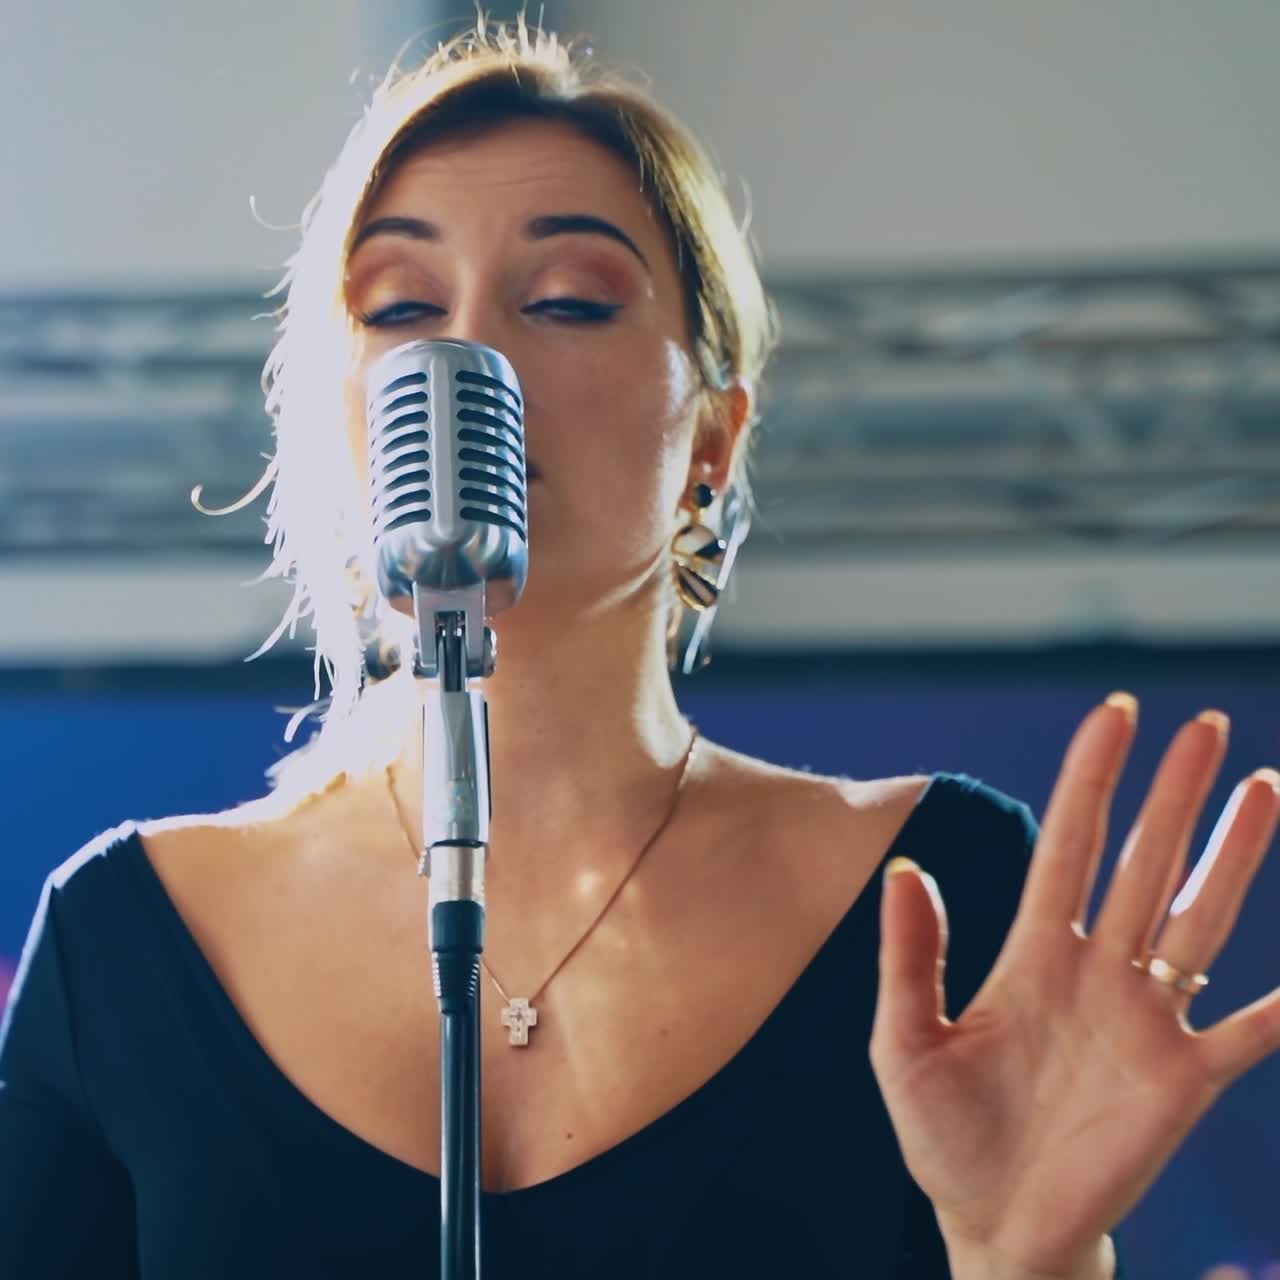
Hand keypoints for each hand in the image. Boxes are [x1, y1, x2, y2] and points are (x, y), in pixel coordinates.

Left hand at [869, 694, 1279, 1277]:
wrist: (990, 1223)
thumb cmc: (942, 1131)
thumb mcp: (903, 1042)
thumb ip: (908, 957)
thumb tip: (905, 867)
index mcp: (1031, 954)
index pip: (1067, 844)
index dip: (1090, 778)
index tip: (1115, 713)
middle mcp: (1095, 971)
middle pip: (1141, 863)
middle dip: (1174, 795)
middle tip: (1207, 725)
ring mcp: (1145, 1021)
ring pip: (1197, 921)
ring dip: (1234, 859)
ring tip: (1265, 788)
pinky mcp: (1182, 1081)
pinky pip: (1250, 1033)